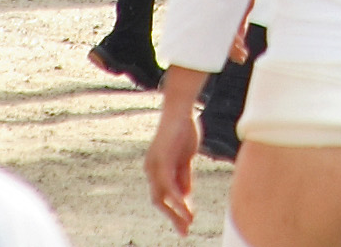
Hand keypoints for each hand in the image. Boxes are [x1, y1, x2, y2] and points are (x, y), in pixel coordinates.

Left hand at [144, 90, 202, 232]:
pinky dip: (176, 198)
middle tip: (185, 231)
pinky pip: (168, 185)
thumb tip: (185, 197)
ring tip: (189, 223)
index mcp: (158, 168)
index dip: (176, 209)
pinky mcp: (160, 161)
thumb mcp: (186, 158)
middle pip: (159, 200)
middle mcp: (152, 169)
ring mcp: (154, 166)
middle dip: (172, 217)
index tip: (188, 221)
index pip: (165, 194)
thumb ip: (184, 176)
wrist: (180, 108)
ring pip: (162, 197)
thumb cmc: (184, 129)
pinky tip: (185, 207)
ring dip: (176, 212)